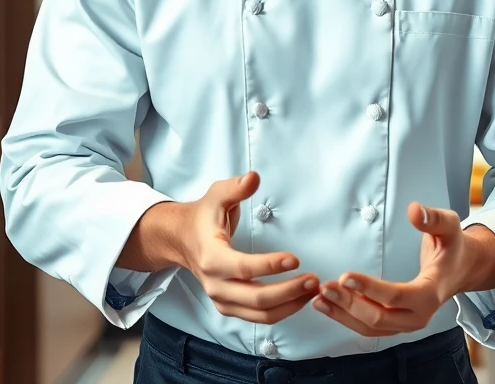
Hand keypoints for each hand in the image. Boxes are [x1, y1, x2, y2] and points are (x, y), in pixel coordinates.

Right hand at [180, 171, 319, 323]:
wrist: (182, 239)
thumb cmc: (203, 217)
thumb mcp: (216, 196)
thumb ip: (236, 187)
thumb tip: (253, 177)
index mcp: (211, 258)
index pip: (243, 268)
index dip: (270, 266)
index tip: (295, 259)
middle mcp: (215, 284)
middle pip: (256, 298)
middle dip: (288, 292)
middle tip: (313, 280)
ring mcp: (222, 299)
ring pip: (260, 314)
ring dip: (290, 305)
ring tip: (313, 290)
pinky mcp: (230, 306)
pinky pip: (259, 317)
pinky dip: (282, 311)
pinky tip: (300, 298)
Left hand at [311, 202, 472, 335]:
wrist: (459, 269)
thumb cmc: (453, 247)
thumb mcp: (450, 226)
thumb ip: (433, 218)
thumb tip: (414, 210)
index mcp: (431, 293)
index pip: (396, 297)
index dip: (370, 288)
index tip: (345, 277)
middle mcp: (418, 316)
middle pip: (379, 317)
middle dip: (349, 304)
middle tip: (326, 287)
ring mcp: (406, 324)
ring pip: (370, 327)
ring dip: (342, 314)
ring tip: (319, 298)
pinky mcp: (396, 324)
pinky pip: (368, 327)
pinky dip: (346, 318)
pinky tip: (327, 306)